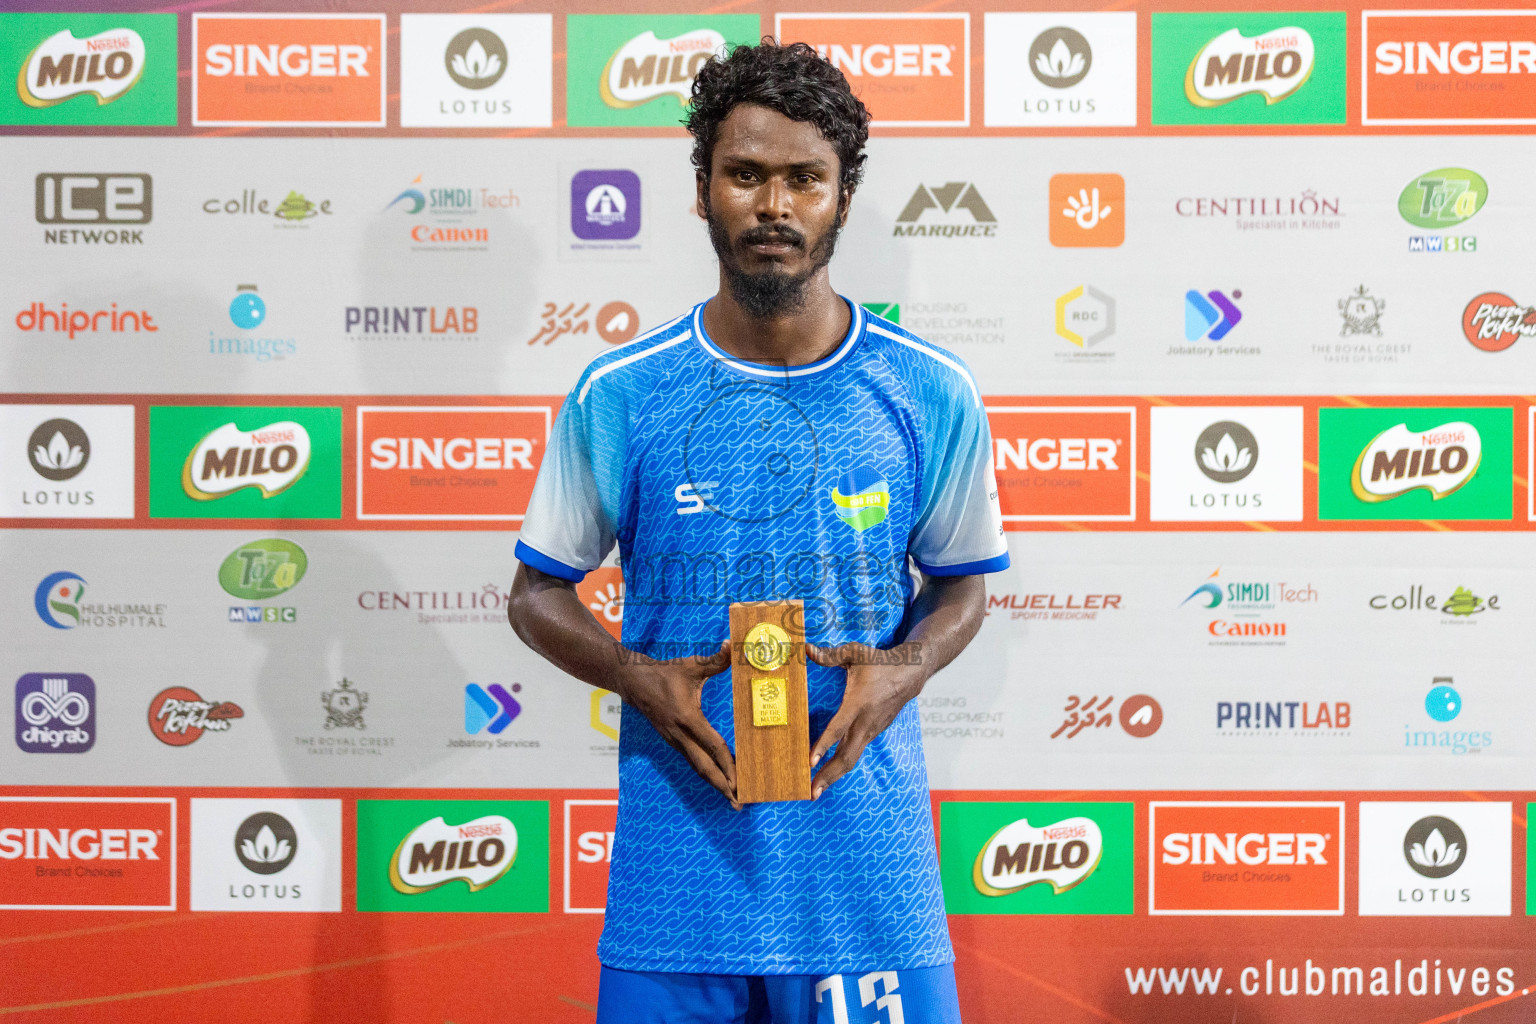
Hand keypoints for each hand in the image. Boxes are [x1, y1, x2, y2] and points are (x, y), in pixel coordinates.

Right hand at [614, 641, 739, 808]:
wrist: (633, 682)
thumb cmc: (665, 673)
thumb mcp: (691, 664)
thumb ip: (715, 660)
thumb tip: (733, 645)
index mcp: (688, 718)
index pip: (713, 746)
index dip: (729, 765)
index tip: (740, 781)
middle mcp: (680, 734)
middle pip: (704, 768)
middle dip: (722, 786)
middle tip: (739, 804)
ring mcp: (674, 740)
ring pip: (697, 768)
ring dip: (714, 783)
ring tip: (731, 798)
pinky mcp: (672, 741)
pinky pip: (691, 761)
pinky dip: (706, 772)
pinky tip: (718, 778)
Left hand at [806, 642, 924, 799]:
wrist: (910, 673)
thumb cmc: (880, 662)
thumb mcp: (855, 653)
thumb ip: (830, 655)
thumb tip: (806, 649)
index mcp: (858, 703)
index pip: (838, 728)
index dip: (824, 745)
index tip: (810, 761)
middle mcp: (865, 722)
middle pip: (846, 756)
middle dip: (828, 775)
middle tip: (811, 792)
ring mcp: (871, 730)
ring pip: (851, 758)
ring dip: (834, 775)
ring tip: (816, 790)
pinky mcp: (873, 733)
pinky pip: (855, 753)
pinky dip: (842, 765)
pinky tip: (829, 773)